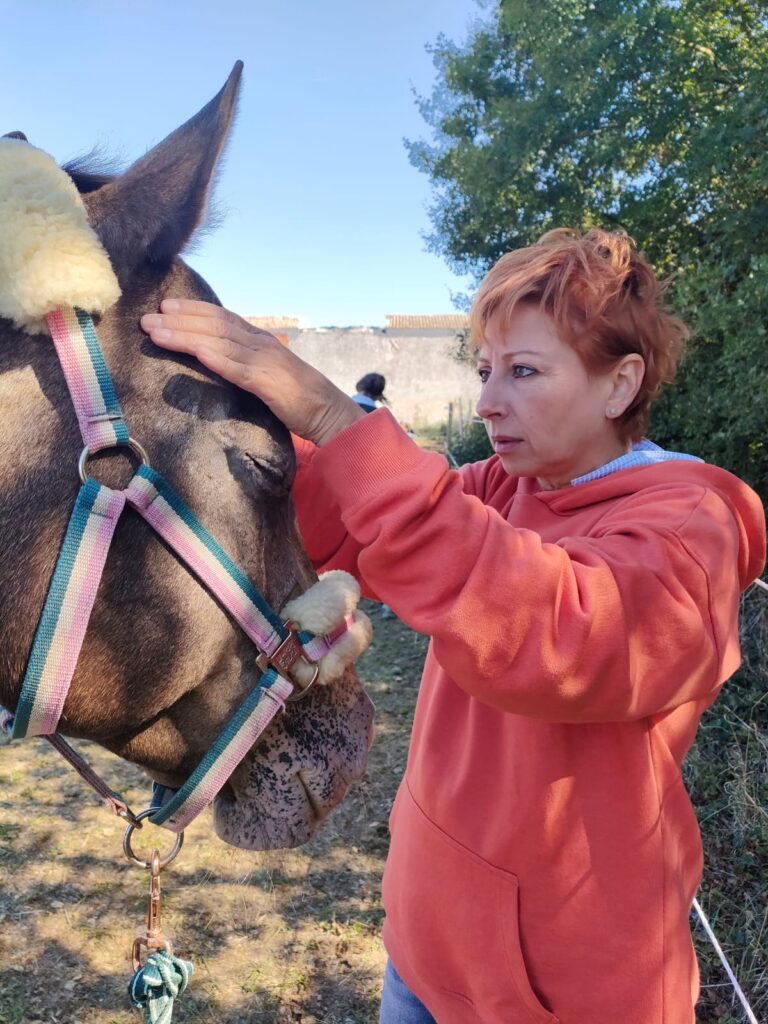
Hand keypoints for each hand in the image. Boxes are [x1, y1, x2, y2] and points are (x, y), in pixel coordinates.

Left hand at [140, 300, 364, 445]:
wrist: (330, 413)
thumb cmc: (299, 398)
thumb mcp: (269, 373)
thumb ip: (247, 363)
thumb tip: (220, 358)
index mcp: (261, 340)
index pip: (223, 317)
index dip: (193, 310)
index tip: (166, 306)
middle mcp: (261, 344)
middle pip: (215, 324)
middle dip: (179, 320)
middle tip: (147, 318)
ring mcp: (265, 361)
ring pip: (219, 342)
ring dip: (185, 335)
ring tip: (157, 331)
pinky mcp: (268, 383)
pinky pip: (238, 368)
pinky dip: (216, 358)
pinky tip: (196, 351)